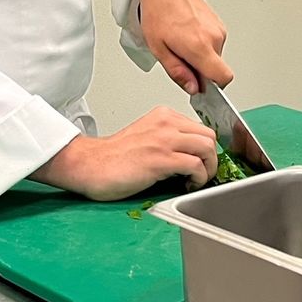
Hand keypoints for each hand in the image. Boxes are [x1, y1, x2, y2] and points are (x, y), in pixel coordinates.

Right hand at [29, 107, 217, 199]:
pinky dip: (198, 178)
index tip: (202, 163)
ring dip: (208, 169)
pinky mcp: (161, 159)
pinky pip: (196, 165)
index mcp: (164, 116)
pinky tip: (187, 185)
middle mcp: (166, 123)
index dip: (205, 149)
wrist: (90, 165)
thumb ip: (169, 139)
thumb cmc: (114, 157)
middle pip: (209, 136)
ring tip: (196, 180)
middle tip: (202, 173)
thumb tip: (194, 155)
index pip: (201, 128)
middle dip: (211, 158)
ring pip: (207, 148)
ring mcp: (164, 139)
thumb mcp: (147, 136)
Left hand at [137, 0, 232, 94]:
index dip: (213, 88)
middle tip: (179, 58)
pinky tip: (186, 34)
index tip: (199, 86)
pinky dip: (202, 45)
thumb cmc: (159, 10)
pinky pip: (214, 44)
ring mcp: (219, 29)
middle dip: (200, 70)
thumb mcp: (158, 48)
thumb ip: (178, 72)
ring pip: (215, 56)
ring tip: (180, 42)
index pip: (223, 78)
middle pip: (216, 68)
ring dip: (200, 56)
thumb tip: (193, 88)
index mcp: (200, 46)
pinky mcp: (219, 23)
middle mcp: (215, 37)